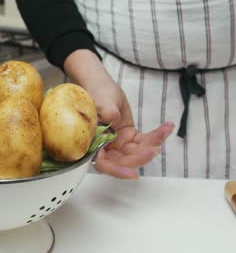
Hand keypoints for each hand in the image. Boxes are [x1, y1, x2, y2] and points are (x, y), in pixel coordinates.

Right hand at [64, 50, 174, 178]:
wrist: (101, 86)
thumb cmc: (95, 93)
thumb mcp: (100, 100)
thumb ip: (106, 111)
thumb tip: (111, 118)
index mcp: (92, 143)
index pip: (103, 163)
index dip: (117, 170)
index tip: (132, 173)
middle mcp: (105, 147)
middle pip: (124, 161)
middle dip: (140, 156)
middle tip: (153, 148)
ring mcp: (118, 144)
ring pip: (137, 152)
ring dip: (152, 143)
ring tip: (165, 130)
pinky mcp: (129, 137)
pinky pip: (144, 141)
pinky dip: (157, 135)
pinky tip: (167, 127)